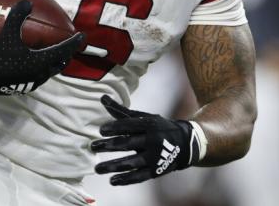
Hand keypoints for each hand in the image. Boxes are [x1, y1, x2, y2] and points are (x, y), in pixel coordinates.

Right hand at [0, 0, 83, 97]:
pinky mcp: (23, 87)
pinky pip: (39, 76)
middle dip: (66, 54)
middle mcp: (40, 73)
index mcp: (40, 61)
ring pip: (49, 72)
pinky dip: (43, 68)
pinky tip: (34, 63)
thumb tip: (27, 2)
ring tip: (54, 53)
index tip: (82, 36)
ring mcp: (32, 82)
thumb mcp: (7, 34)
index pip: (63, 50)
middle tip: (69, 46)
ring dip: (54, 62)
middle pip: (59, 63)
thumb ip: (17, 16)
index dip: (74, 43)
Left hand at [91, 95, 205, 185]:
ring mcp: (155, 157)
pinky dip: (125, 179)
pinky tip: (112, 180)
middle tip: (92, 147)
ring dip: (113, 166)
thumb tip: (102, 98)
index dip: (115, 128)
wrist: (185, 144)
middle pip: (128, 143)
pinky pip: (139, 176)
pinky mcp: (156, 171)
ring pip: (132, 162)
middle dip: (109, 146)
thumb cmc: (158, 127)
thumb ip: (122, 111)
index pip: (130, 125)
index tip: (101, 131)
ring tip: (97, 169)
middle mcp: (153, 140)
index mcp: (150, 124)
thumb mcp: (144, 117)